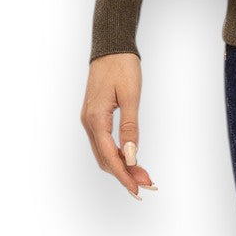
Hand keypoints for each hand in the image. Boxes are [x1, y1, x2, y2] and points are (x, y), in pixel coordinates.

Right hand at [81, 52, 157, 200]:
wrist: (111, 46)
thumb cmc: (122, 67)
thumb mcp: (130, 96)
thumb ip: (130, 127)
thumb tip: (130, 157)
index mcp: (95, 119)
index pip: (109, 157)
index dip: (124, 176)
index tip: (138, 189)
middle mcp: (88, 123)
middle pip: (104, 159)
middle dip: (124, 175)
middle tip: (147, 185)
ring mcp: (89, 120)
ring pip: (103, 153)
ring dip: (121, 166)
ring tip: (142, 175)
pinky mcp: (94, 116)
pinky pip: (103, 143)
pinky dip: (116, 154)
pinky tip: (129, 159)